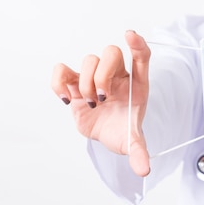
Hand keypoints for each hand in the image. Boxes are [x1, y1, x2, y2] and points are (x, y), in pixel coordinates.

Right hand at [51, 30, 151, 176]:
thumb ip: (139, 152)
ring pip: (89, 59)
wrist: (106, 134)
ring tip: (92, 104)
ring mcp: (95, 76)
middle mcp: (117, 75)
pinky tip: (66, 98)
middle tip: (103, 97)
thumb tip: (144, 169)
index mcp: (137, 84)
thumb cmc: (123, 130)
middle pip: (111, 53)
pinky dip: (60, 81)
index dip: (137, 44)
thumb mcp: (132, 141)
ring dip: (87, 82)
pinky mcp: (75, 83)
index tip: (130, 35)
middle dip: (104, 73)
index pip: (141, 56)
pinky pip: (62, 70)